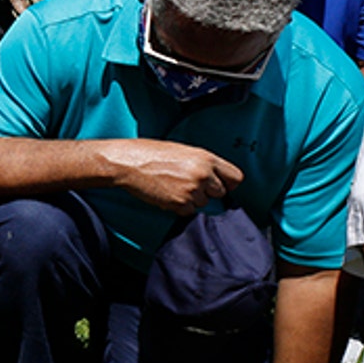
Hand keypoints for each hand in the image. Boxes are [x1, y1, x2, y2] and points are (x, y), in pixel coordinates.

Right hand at [103, 139, 242, 215]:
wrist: (127, 163)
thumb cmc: (149, 153)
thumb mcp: (182, 151)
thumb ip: (201, 163)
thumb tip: (213, 176)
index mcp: (206, 158)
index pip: (236, 177)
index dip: (227, 183)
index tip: (220, 185)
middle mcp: (203, 174)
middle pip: (220, 193)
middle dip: (206, 192)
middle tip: (187, 185)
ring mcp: (192, 190)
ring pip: (203, 203)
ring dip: (190, 199)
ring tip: (172, 186)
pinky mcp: (180, 203)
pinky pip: (188, 211)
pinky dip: (178, 206)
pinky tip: (165, 194)